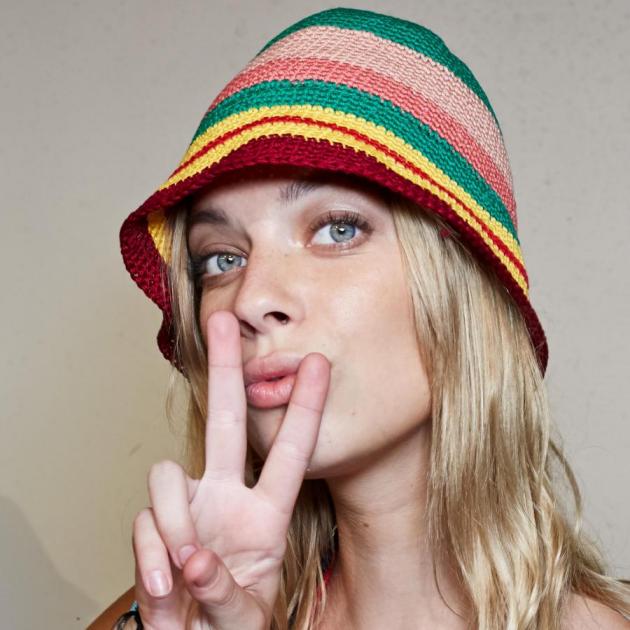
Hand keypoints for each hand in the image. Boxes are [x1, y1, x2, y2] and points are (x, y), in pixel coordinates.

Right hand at [130, 310, 330, 628]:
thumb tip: (192, 558)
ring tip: (186, 570)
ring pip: (167, 476)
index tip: (319, 363)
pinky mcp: (152, 528)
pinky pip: (144, 523)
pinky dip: (152, 557)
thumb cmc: (229, 623)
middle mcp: (226, 497)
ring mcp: (188, 509)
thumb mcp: (246, 612)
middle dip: (226, 369)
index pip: (291, 451)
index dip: (305, 408)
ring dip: (174, 524)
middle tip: (223, 321)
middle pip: (224, 420)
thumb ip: (224, 590)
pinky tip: (167, 586)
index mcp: (267, 512)